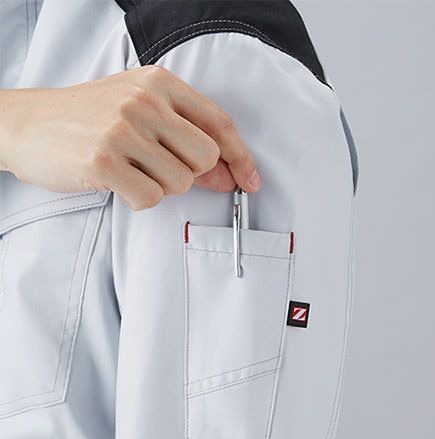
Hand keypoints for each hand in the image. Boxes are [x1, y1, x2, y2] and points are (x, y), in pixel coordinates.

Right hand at [0, 65, 260, 209]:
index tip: (249, 180)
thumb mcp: (140, 114)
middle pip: (206, 158)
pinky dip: (139, 199)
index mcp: (159, 83)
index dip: (241, 156)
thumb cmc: (88, 119)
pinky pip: (151, 198)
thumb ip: (186, 141)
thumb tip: (227, 176)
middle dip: (190, 174)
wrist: (26, 123)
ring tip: (131, 171)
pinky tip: (119, 184)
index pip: (219, 123)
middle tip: (158, 167)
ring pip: (180, 182)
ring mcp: (123, 129)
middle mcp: (145, 101)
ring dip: (160, 187)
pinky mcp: (104, 160)